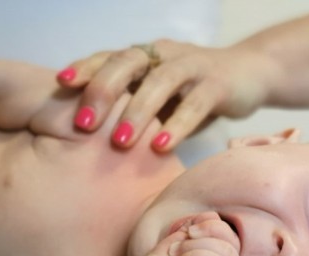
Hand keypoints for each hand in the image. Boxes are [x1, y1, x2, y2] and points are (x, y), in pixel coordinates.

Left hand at [57, 39, 266, 150]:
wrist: (248, 75)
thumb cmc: (190, 91)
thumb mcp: (157, 95)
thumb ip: (129, 106)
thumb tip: (86, 139)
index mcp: (145, 57)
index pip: (108, 57)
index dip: (85, 67)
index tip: (61, 85)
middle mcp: (164, 55)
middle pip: (128, 63)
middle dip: (104, 91)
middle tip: (84, 124)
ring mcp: (192, 67)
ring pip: (161, 82)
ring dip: (138, 111)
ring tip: (121, 143)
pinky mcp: (218, 85)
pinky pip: (195, 104)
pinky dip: (177, 125)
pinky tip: (162, 147)